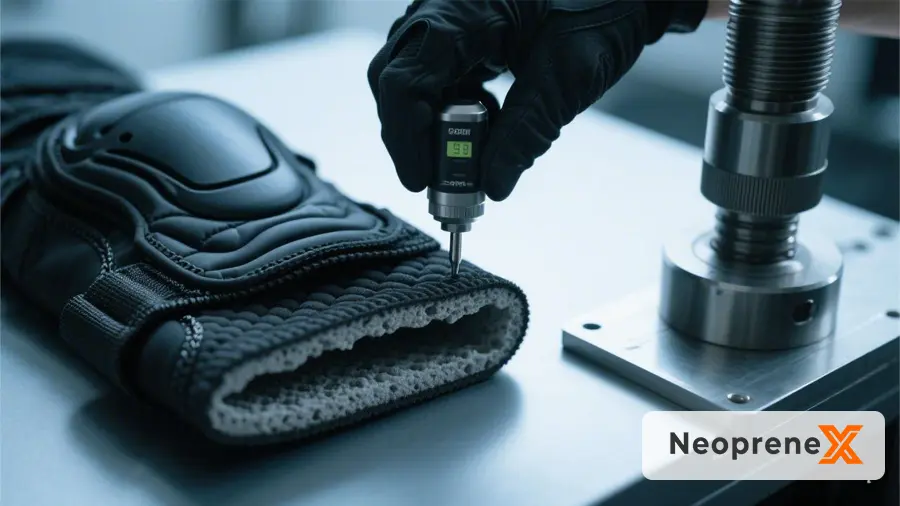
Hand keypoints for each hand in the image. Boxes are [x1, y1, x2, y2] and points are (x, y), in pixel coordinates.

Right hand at [368, 0, 707, 200]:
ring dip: (433, 124)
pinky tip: (483, 122)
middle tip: (442, 178)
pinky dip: (451, 107)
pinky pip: (438, 73)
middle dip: (415, 136)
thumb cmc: (605, 6)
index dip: (404, 138)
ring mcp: (450, 17)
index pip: (403, 81)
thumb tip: (492, 183)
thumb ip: (526, 133)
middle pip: (397, 82)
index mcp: (461, 12)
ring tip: (471, 154)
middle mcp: (443, 9)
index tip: (420, 179)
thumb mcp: (568, 76)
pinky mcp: (463, 29)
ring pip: (412, 80)